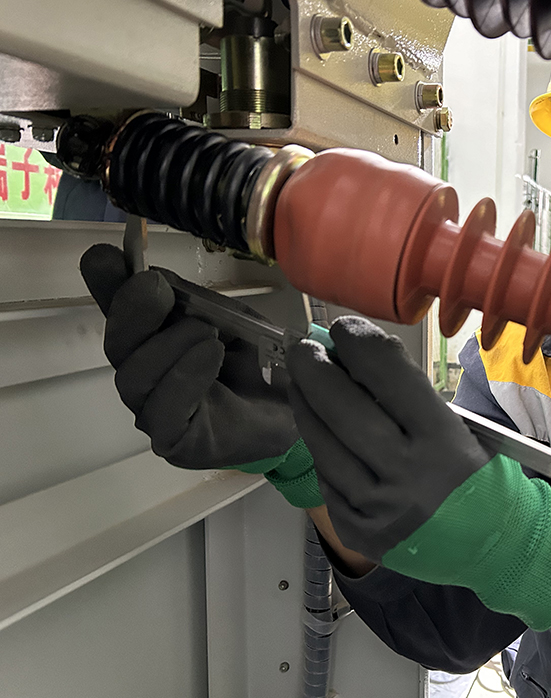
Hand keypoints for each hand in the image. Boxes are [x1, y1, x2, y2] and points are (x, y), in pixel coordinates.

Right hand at [80, 243, 298, 468]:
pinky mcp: (174, 440)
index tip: (104, 257)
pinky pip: (162, 411)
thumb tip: (148, 274)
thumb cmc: (262, 365)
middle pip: (118, 344)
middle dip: (133, 311)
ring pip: (135, 377)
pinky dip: (183, 377)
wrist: (299, 408)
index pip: (120, 313)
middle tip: (158, 289)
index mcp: (155, 340)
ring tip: (208, 333)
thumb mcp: (233, 320)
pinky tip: (209, 356)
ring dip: (168, 345)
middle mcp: (146, 374)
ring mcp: (155, 410)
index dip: (107, 286)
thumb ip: (192, 302)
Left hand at [287, 316, 550, 629]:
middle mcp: (408, 475)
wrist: (498, 547)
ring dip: (306, 407)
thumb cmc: (484, 481)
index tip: (343, 328)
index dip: (357, 342)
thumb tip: (356, 360)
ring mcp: (379, 509)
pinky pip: (328, 482)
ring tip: (301, 382)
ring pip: (324, 446)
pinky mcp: (361, 533)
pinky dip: (322, 451)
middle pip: (343, 408)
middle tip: (305, 348)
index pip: (386, 375)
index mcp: (443, 441)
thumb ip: (412, 400)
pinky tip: (321, 432)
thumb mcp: (463, 431)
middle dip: (316, 369)